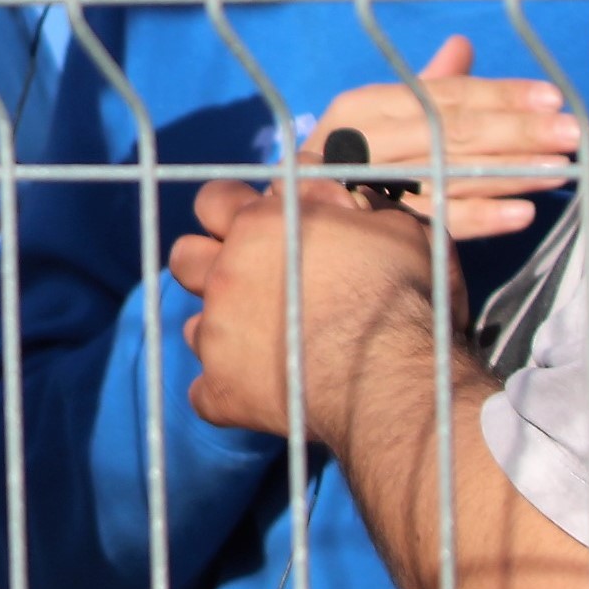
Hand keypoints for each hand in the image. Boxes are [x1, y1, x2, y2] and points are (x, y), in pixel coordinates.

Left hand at [168, 176, 448, 445]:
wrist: (393, 378)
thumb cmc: (403, 296)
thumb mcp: (394, 228)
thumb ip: (352, 207)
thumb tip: (336, 195)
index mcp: (261, 224)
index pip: (214, 198)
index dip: (232, 211)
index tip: (255, 227)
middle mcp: (226, 273)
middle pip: (185, 257)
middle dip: (209, 265)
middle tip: (250, 283)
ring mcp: (217, 334)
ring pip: (194, 325)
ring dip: (223, 331)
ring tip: (268, 343)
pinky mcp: (221, 390)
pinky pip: (205, 393)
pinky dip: (232, 393)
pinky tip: (267, 393)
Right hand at [303, 34, 579, 240]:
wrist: (295, 230)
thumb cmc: (349, 165)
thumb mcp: (381, 119)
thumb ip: (426, 88)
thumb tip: (462, 43)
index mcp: (362, 106)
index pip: (442, 95)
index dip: (500, 94)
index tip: (551, 97)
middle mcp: (360, 142)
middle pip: (450, 131)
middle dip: (517, 132)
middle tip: (573, 132)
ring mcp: (365, 189)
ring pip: (450, 175)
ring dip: (512, 173)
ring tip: (561, 170)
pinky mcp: (376, 233)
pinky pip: (438, 223)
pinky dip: (483, 219)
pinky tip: (524, 214)